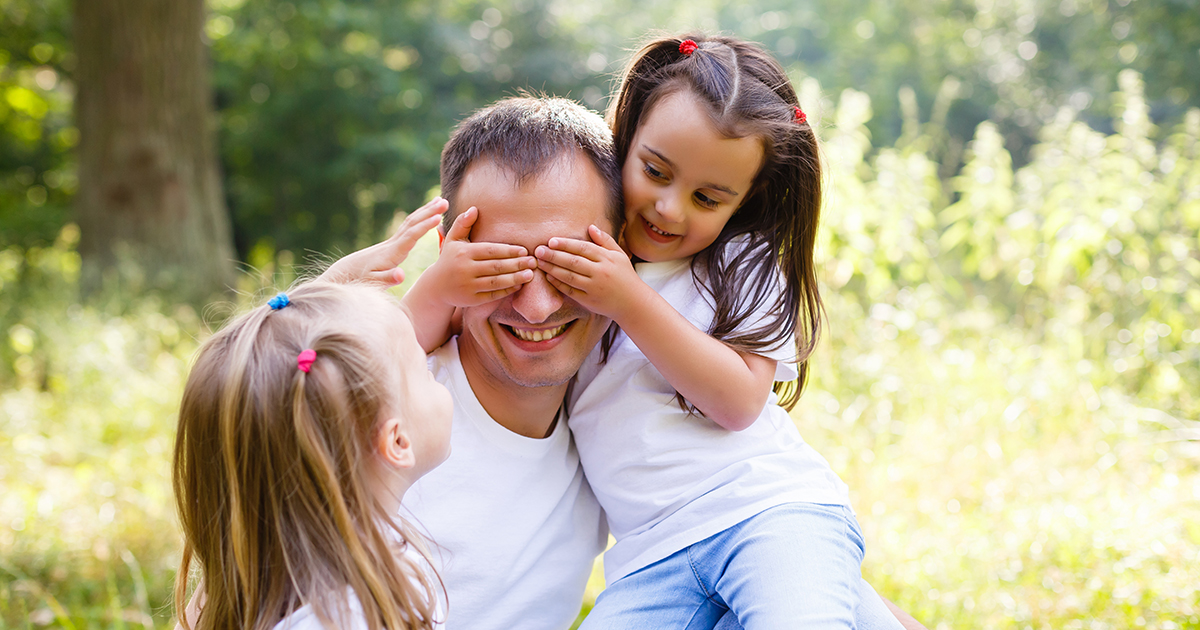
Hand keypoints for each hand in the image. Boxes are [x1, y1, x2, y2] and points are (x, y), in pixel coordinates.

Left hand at [320, 197, 446, 285]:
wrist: (347, 273)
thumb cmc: (362, 281)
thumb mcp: (374, 283)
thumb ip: (388, 279)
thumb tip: (401, 275)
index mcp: (392, 253)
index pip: (410, 236)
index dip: (424, 226)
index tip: (438, 217)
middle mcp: (393, 244)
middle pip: (412, 223)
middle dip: (429, 212)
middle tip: (445, 202)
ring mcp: (393, 242)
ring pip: (411, 222)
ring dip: (426, 210)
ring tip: (440, 201)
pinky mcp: (393, 243)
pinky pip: (409, 226)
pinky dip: (420, 217)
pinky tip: (428, 214)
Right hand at [426, 206, 536, 305]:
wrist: (436, 287)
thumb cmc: (449, 259)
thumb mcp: (453, 240)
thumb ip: (463, 224)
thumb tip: (474, 209)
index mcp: (463, 253)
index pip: (490, 251)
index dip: (509, 250)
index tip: (524, 250)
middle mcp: (465, 269)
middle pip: (496, 266)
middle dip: (516, 264)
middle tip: (533, 261)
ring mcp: (468, 286)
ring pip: (496, 282)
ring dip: (515, 278)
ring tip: (530, 274)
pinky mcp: (471, 300)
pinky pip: (492, 295)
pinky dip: (506, 291)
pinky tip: (518, 286)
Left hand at [535, 224, 643, 319]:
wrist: (633, 303)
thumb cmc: (625, 276)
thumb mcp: (619, 255)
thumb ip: (605, 240)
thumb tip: (590, 227)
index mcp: (607, 259)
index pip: (583, 248)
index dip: (566, 244)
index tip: (551, 241)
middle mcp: (600, 273)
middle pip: (573, 261)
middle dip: (554, 255)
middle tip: (538, 250)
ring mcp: (594, 288)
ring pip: (570, 276)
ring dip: (553, 269)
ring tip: (540, 262)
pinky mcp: (589, 301)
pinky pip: (571, 291)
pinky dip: (559, 284)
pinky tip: (549, 277)